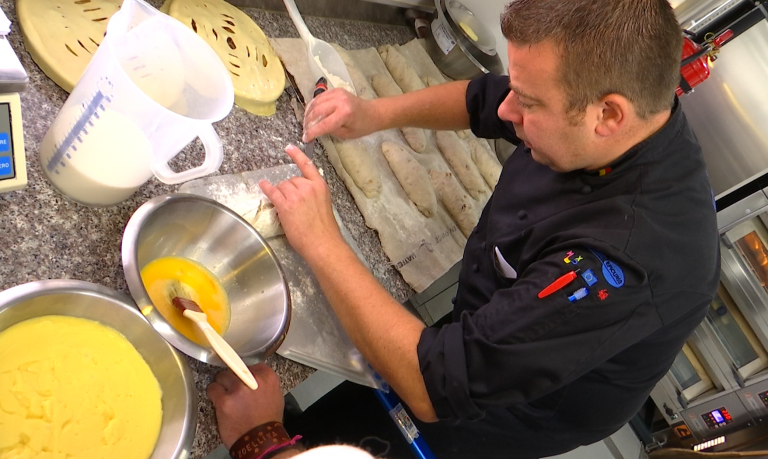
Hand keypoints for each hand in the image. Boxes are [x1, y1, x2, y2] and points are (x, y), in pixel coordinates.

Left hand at [207, 364, 283, 448]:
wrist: (261, 441)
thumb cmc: (268, 421)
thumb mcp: (275, 396)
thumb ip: (264, 383)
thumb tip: (252, 377)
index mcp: (268, 378)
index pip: (253, 365)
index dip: (246, 373)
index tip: (243, 379)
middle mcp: (252, 380)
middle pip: (235, 369)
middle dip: (233, 378)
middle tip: (233, 389)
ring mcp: (237, 390)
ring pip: (222, 376)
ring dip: (222, 385)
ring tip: (225, 396)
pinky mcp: (224, 401)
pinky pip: (212, 389)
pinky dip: (213, 394)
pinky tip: (219, 402)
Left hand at [259, 145, 344, 261]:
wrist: (322, 243)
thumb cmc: (324, 229)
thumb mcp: (324, 204)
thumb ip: (313, 195)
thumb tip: (300, 195)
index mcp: (320, 186)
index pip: (307, 165)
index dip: (297, 155)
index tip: (289, 148)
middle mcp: (308, 187)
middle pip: (291, 179)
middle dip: (289, 189)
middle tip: (292, 204)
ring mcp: (296, 195)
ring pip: (282, 186)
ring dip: (281, 194)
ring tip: (286, 207)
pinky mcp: (285, 205)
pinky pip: (273, 192)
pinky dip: (266, 188)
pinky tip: (263, 184)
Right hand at [303, 88, 380, 141]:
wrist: (373, 112)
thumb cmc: (362, 126)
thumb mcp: (346, 134)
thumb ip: (330, 131)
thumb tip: (315, 130)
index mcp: (344, 114)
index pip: (323, 124)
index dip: (312, 132)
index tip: (305, 138)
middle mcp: (340, 101)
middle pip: (316, 112)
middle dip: (308, 122)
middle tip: (305, 130)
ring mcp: (337, 93)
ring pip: (315, 103)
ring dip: (308, 113)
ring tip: (306, 123)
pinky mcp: (335, 90)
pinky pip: (319, 97)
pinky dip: (313, 105)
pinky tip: (311, 113)